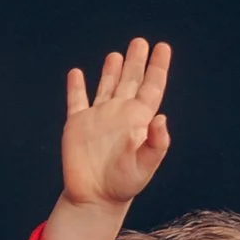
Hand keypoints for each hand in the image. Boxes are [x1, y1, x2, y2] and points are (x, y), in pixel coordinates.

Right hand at [42, 36, 172, 239]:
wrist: (94, 198)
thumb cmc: (124, 184)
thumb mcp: (145, 165)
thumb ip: (156, 142)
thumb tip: (161, 118)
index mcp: (139, 120)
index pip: (151, 87)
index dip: (157, 67)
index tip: (163, 48)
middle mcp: (120, 115)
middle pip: (130, 81)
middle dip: (136, 61)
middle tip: (141, 42)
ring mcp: (98, 118)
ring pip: (106, 87)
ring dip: (111, 70)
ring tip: (116, 54)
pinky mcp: (77, 125)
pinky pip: (76, 101)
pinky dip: (76, 87)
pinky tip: (77, 74)